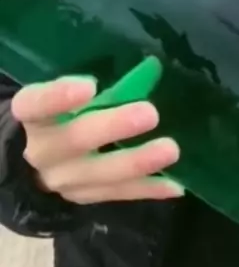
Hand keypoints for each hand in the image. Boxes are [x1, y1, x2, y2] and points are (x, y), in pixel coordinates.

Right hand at [11, 77, 182, 204]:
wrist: (37, 161)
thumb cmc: (60, 111)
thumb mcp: (64, 93)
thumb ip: (93, 85)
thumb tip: (149, 69)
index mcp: (33, 116)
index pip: (36, 105)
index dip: (59, 97)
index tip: (89, 85)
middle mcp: (43, 150)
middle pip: (75, 140)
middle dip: (114, 126)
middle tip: (150, 113)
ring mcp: (64, 179)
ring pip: (100, 173)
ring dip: (138, 161)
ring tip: (171, 149)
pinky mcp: (85, 197)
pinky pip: (119, 194)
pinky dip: (149, 189)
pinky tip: (177, 185)